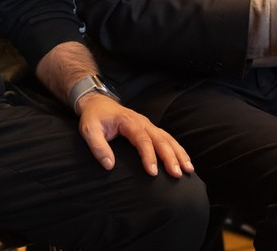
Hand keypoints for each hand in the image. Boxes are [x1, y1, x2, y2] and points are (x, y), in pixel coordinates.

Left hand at [76, 93, 194, 177]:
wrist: (98, 103)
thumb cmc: (94, 117)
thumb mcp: (89, 130)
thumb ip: (98, 146)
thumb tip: (109, 165)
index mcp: (128, 121)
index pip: (142, 139)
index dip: (149, 156)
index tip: (153, 172)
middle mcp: (142, 122)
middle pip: (160, 139)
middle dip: (170, 157)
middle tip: (177, 174)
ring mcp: (148, 125)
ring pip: (168, 138)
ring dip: (179, 153)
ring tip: (188, 169)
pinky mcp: (150, 129)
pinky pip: (167, 138)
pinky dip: (178, 149)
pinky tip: (185, 161)